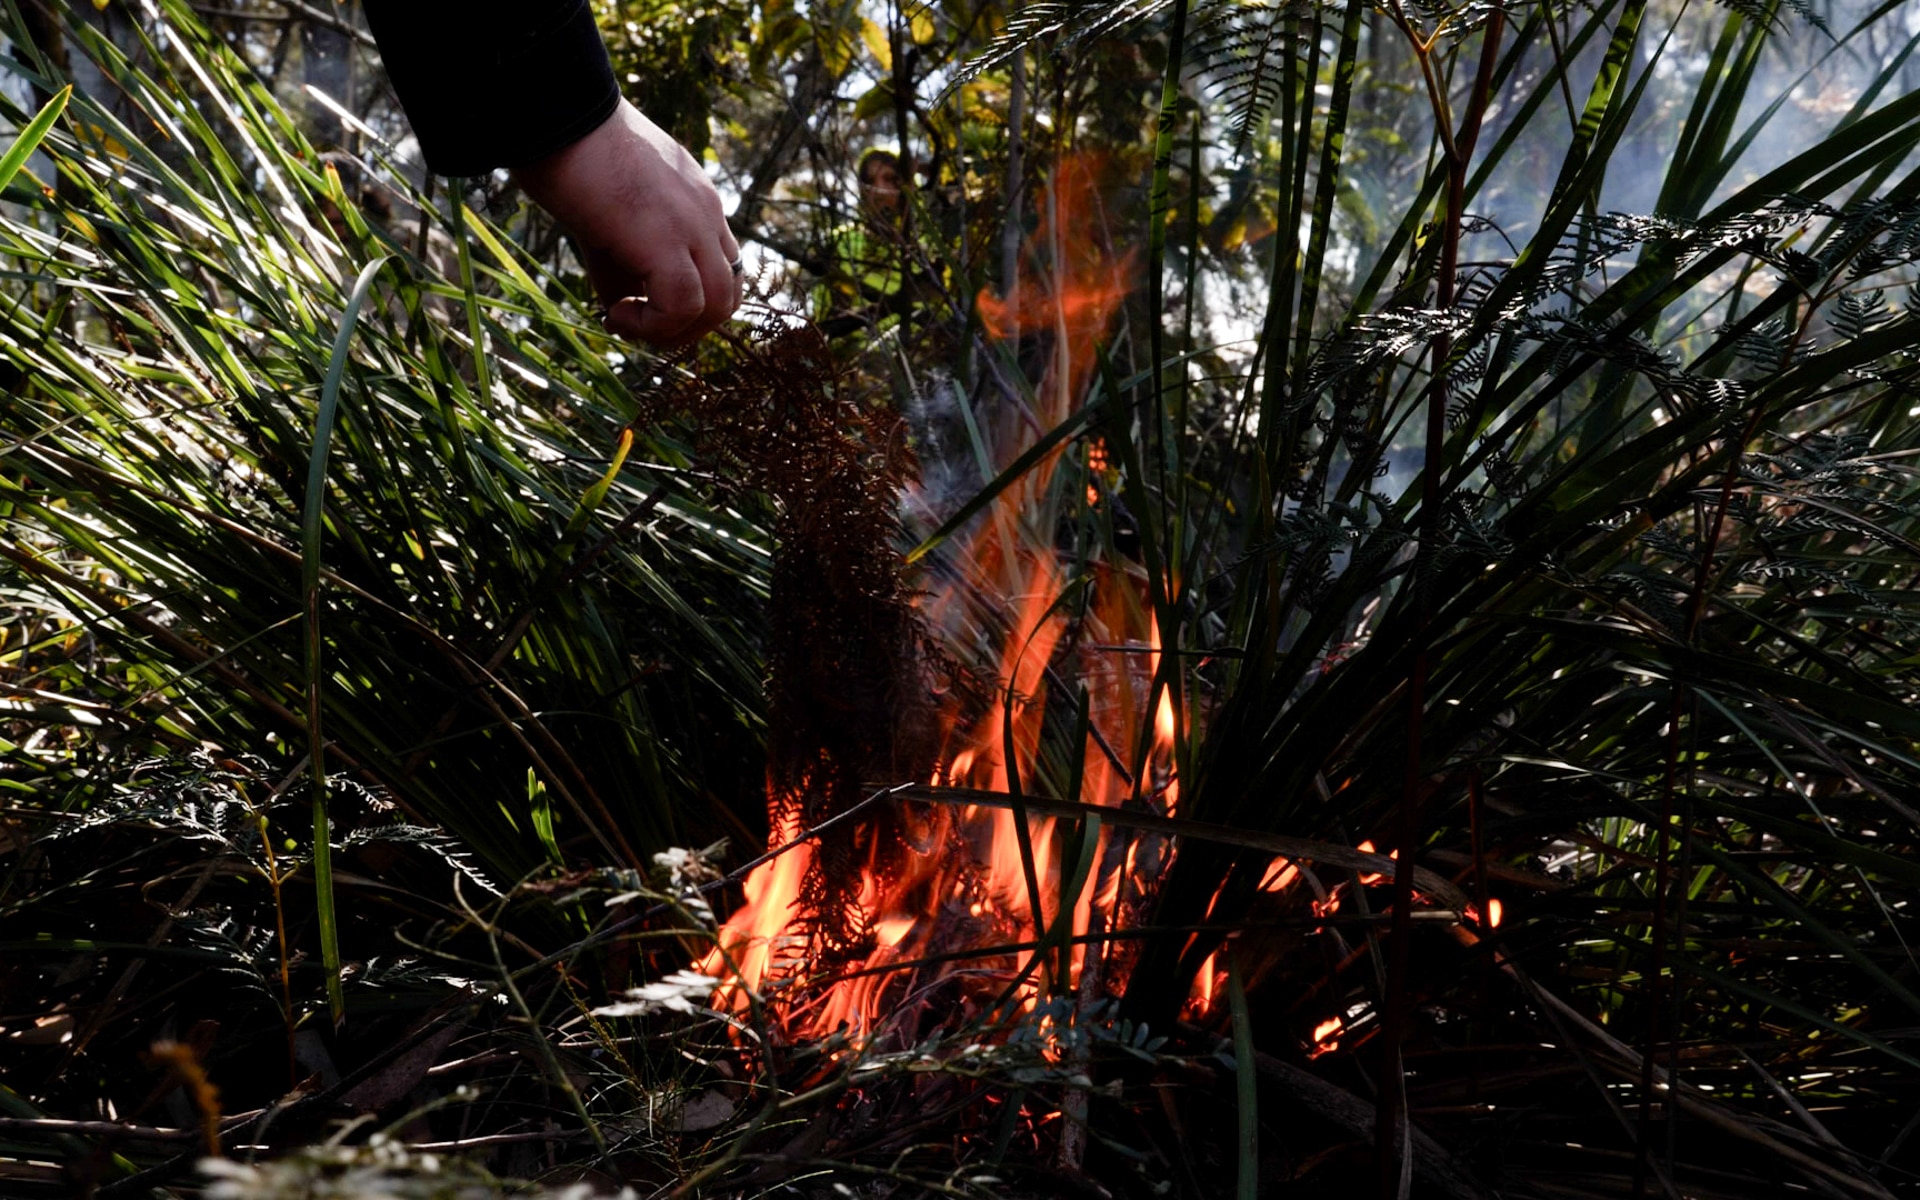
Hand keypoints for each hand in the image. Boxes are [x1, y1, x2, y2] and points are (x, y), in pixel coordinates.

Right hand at [512, 100, 742, 346]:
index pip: (721, 270)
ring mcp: (694, 225)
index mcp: (698, 203)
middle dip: (686, 326)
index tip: (639, 303)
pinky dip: (654, 324)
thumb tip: (620, 308)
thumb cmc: (568, 157)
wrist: (553, 113)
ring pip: (718, 306)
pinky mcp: (667, 239)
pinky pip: (684, 305)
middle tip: (637, 320)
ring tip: (626, 317)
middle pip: (729, 295)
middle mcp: (707, 214)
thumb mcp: (608, 218)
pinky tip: (616, 312)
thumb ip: (623, 263)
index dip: (687, 302)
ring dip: (672, 330)